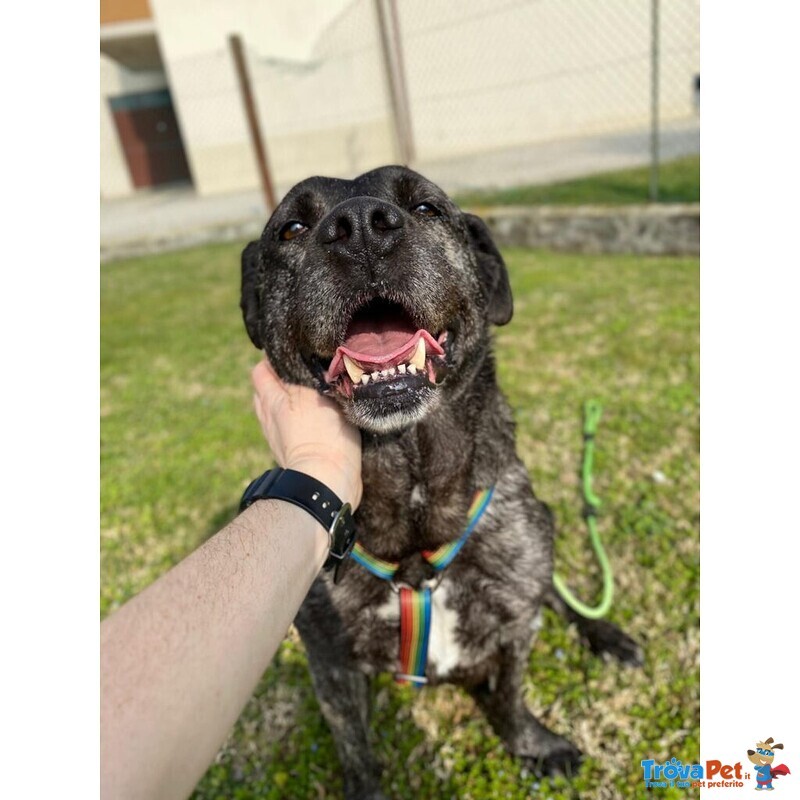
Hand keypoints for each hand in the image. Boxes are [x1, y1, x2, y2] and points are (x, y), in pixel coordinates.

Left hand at [251, 357, 361, 509]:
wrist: (326, 483)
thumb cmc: (323, 435)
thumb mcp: (313, 395)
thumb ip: (303, 373)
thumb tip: (299, 352)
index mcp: (271, 399)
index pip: (262, 369)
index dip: (276, 357)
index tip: (295, 350)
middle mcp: (268, 417)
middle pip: (265, 388)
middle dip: (279, 377)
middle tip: (303, 370)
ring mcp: (277, 437)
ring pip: (276, 409)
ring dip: (288, 400)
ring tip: (310, 394)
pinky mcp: (291, 453)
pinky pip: (288, 428)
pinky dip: (296, 420)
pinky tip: (314, 419)